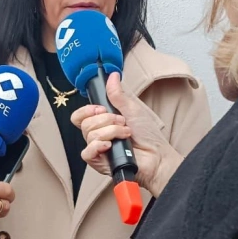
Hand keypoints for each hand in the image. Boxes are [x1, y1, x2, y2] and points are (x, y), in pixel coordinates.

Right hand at [70, 72, 183, 196]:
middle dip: (106, 119)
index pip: (80, 115)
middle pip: (84, 123)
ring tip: (126, 134)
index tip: (102, 108)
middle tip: (122, 122)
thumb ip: (118, 94)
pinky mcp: (99, 162)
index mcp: (101, 122)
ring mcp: (97, 149)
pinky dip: (98, 146)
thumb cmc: (147, 134)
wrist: (157, 155)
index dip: (86, 110)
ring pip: (90, 135)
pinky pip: (87, 152)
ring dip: (111, 131)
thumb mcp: (132, 109)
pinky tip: (110, 145)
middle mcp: (97, 135)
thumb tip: (112, 76)